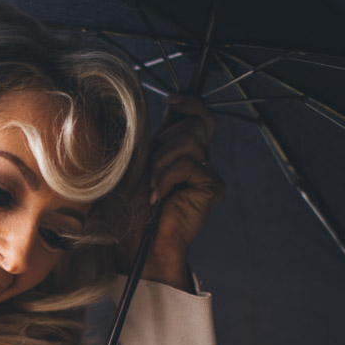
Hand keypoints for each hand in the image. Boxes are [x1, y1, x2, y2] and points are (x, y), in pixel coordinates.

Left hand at [117, 96, 224, 291]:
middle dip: (163, 144)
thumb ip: (155, 137)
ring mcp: (208, 172)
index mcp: (181, 152)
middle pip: (192, 125)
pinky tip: (159, 196)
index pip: (198, 116)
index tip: (170, 102)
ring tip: (152, 186)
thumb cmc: (131, 209)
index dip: (189, 103)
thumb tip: (171, 105)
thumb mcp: (137, 163)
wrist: (139, 243)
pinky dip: (167, 177)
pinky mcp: (213, 185)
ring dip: (161, 162)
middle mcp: (199, 160)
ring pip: (190, 141)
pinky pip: (190, 163)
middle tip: (149, 173)